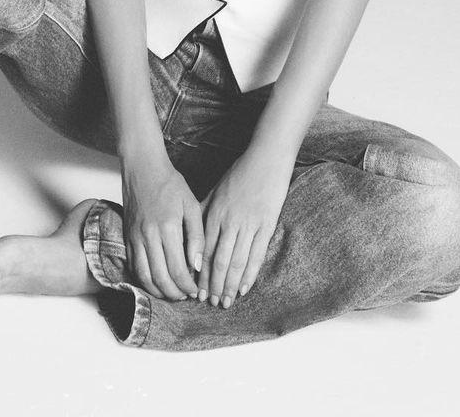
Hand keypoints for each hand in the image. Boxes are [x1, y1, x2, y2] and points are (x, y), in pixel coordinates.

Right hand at [121, 151, 203, 300]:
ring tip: (171, 293)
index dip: (187, 285)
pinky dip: (143, 280)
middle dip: (174, 293)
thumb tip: (196, 265)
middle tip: (185, 296)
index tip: (196, 290)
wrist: (143, 168)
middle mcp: (149, 235)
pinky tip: (155, 282)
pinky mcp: (127, 237)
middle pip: (160, 278)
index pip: (177, 269)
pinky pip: (133, 266)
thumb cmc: (170, 184)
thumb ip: (196, 236)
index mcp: (168, 227)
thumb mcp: (191, 205)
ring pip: (144, 276)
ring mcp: (135, 237)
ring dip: (158, 291)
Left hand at [198, 147, 292, 308]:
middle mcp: (230, 221)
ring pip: (237, 262)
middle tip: (210, 302)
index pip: (204, 251)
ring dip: (230, 285)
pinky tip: (245, 288)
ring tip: (226, 301)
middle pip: (219, 261)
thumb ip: (204, 211)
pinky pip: (257, 255)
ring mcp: (249, 224)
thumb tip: (192, 233)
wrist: (267, 158)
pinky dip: (250, 274)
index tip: (196, 290)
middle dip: (214, 285)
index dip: (200, 274)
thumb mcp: (216, 190)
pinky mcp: (267, 225)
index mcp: (215, 213)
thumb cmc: (240, 173)